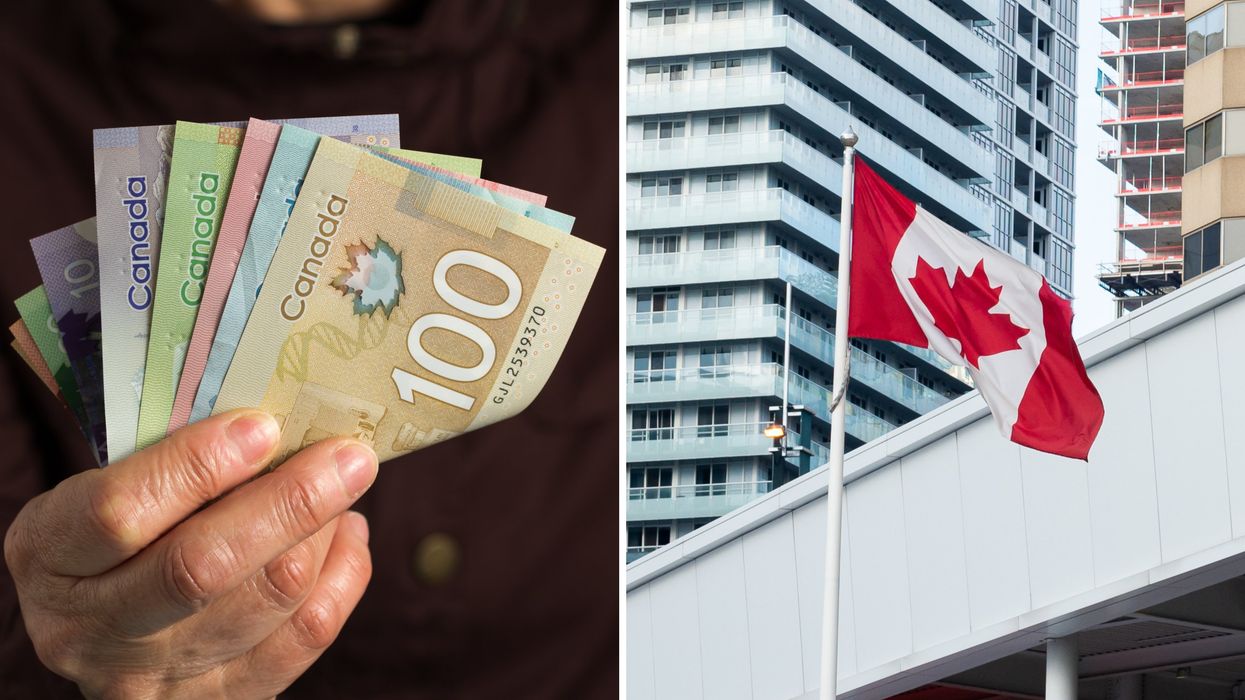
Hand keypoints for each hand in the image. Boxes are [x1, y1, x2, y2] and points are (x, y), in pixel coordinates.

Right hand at [4, 409, 377, 698]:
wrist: (112, 634)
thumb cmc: (123, 532)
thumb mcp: (106, 487)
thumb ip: (168, 460)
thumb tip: (271, 419)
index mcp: (50, 556)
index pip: (119, 514)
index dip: (195, 467)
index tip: (262, 427)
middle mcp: (92, 630)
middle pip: (202, 567)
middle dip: (289, 503)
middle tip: (347, 457)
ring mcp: (156, 677)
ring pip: (268, 600)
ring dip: (323, 533)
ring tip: (344, 486)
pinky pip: (304, 638)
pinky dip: (342, 576)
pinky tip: (346, 534)